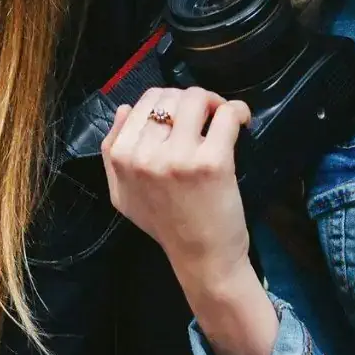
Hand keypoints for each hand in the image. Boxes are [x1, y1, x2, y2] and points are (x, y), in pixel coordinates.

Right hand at [102, 85, 280, 354]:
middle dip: (192, 100)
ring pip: (197, 98)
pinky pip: (226, 115)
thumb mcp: (122, 194)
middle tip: (208, 116)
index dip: (168, 101)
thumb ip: (113, 152)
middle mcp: (144, 155)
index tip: (186, 116)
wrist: (201, 259)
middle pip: (170, 95)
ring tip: (224, 118)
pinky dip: (238, 111)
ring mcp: (179, 157)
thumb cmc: (165, 225)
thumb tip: (125, 108)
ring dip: (215, 102)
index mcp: (121, 158)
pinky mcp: (212, 162)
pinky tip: (242, 122)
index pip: (144, 102)